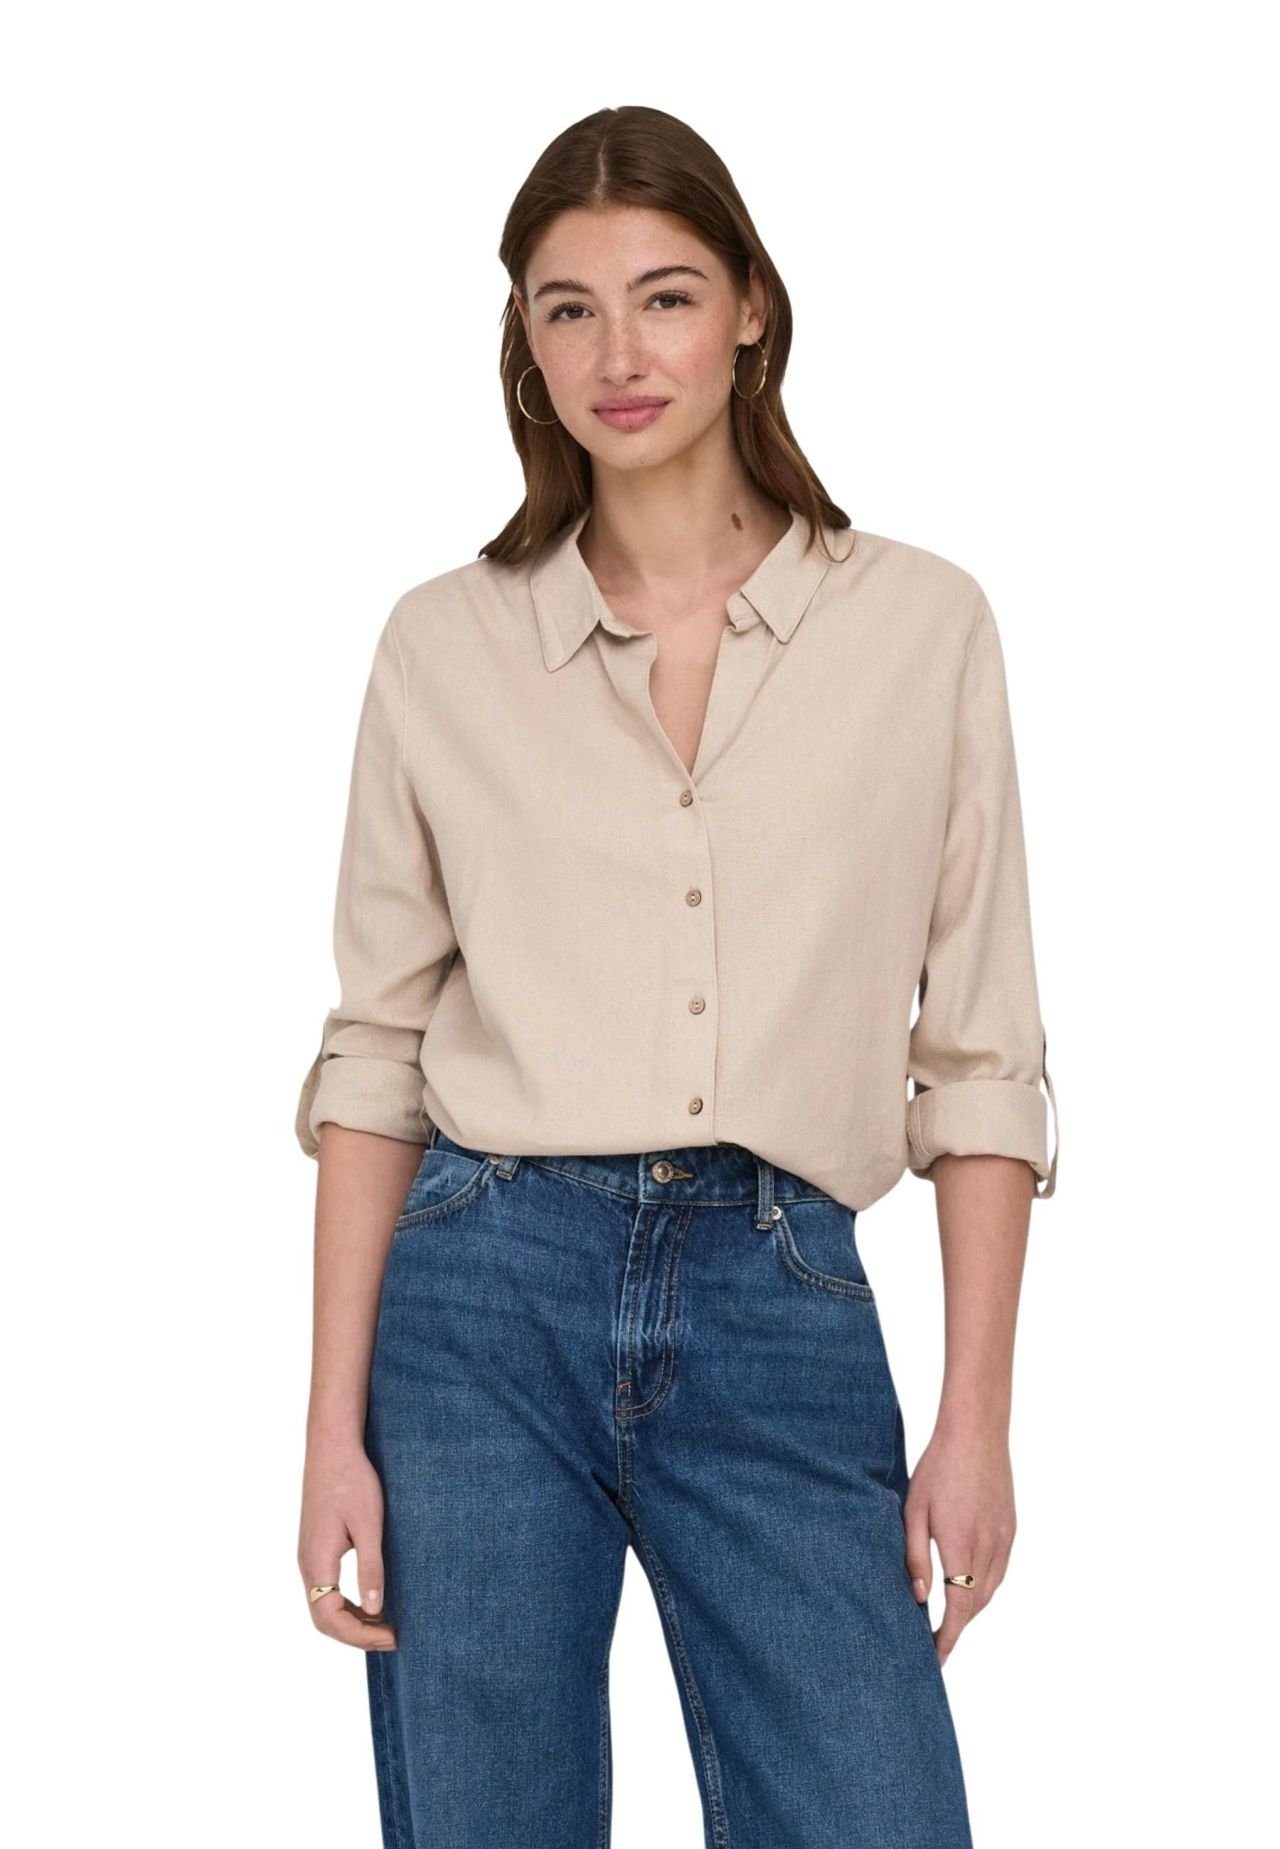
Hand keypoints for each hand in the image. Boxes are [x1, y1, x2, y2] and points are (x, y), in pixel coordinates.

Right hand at [298, 1435, 397, 1650]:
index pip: (330, 1619)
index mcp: (317, 1562)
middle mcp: (308, 1565)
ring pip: (324, 1606)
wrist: (333, 1447)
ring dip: (352, 1621)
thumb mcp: (369, 1524)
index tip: (392, 1637)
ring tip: (386, 1625)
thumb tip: (376, 1609)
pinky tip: (371, 1602)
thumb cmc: (352, 1480)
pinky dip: (347, 1604)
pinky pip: (327, 1590)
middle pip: (324, 1619)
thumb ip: (371, 1567)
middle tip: (392, 1638)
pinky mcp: (317, 1548)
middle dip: (356, 1635)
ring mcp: (310, 1557)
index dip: (359, 1635)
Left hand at [903, 1422, 1015, 1666]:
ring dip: (971, 1611)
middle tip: (935, 1645)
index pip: (958, 1608)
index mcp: (961, 1544)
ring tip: (948, 1622)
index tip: (934, 1658)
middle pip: (976, 1605)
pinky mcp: (1011, 1530)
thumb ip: (914, 1555)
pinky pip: (1000, 1572)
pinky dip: (984, 1588)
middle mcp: (988, 1547)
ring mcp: (1004, 1539)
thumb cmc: (937, 1467)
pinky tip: (968, 1588)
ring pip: (990, 1591)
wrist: (976, 1432)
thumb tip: (919, 1598)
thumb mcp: (914, 1509)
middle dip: (957, 1630)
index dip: (947, 1638)